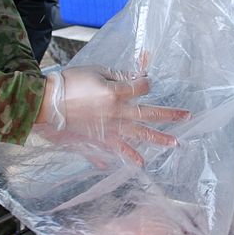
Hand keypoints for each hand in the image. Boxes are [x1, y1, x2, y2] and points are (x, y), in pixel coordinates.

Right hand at [39, 66, 189, 164]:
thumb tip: (135, 78)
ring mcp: (109, 129)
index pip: (142, 88)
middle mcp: (117, 114)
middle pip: (149, 114)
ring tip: (174, 144)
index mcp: (115, 93)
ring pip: (139, 136)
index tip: (145, 81)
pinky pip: (116, 151)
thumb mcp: (95, 71)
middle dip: (169, 115)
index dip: (146, 83)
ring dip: (157, 140)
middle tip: (187, 116)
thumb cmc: (69, 82)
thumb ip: (117, 76)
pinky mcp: (99, 140)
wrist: (46, 104)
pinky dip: (127, 157)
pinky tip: (139, 163)